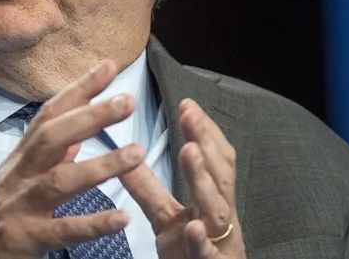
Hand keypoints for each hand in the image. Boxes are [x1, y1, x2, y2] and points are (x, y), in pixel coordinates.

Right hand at [0, 61, 146, 258]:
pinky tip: (122, 216)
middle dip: (90, 116)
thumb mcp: (21, 177)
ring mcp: (21, 205)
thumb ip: (51, 155)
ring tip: (138, 153)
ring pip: (60, 180)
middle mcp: (19, 174)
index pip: (50, 114)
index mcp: (22, 157)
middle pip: (52, 137)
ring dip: (101, 165)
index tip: (109, 67)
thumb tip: (79, 132)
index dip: (79, 89)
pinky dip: (93, 223)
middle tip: (127, 101)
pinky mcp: (27, 237)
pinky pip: (63, 230)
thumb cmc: (2, 213)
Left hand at [121, 98, 245, 258]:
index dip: (204, 133)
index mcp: (213, 201)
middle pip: (220, 176)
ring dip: (203, 180)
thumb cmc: (189, 255)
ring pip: (216, 209)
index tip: (188, 104)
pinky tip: (194, 227)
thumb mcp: (165, 218)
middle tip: (190, 115)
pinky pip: (208, 254)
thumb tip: (127, 158)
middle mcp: (221, 217)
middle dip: (206, 143)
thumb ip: (148, 189)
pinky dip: (202, 241)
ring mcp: (219, 243)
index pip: (214, 160)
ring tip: (190, 152)